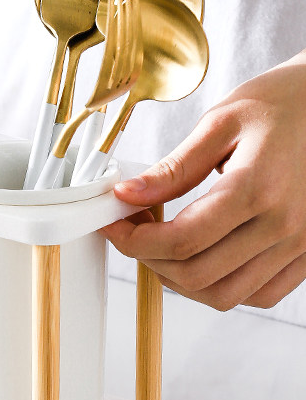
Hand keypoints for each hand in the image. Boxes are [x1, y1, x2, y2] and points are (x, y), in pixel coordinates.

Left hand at [101, 50, 305, 310]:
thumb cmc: (281, 104)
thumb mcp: (220, 123)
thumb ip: (174, 167)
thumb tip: (127, 194)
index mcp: (257, 188)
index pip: (182, 239)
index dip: (134, 240)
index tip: (112, 224)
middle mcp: (283, 227)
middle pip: (198, 275)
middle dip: (148, 259)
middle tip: (129, 231)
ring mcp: (300, 246)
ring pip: (226, 295)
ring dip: (180, 279)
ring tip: (159, 244)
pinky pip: (259, 294)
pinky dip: (221, 286)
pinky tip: (201, 255)